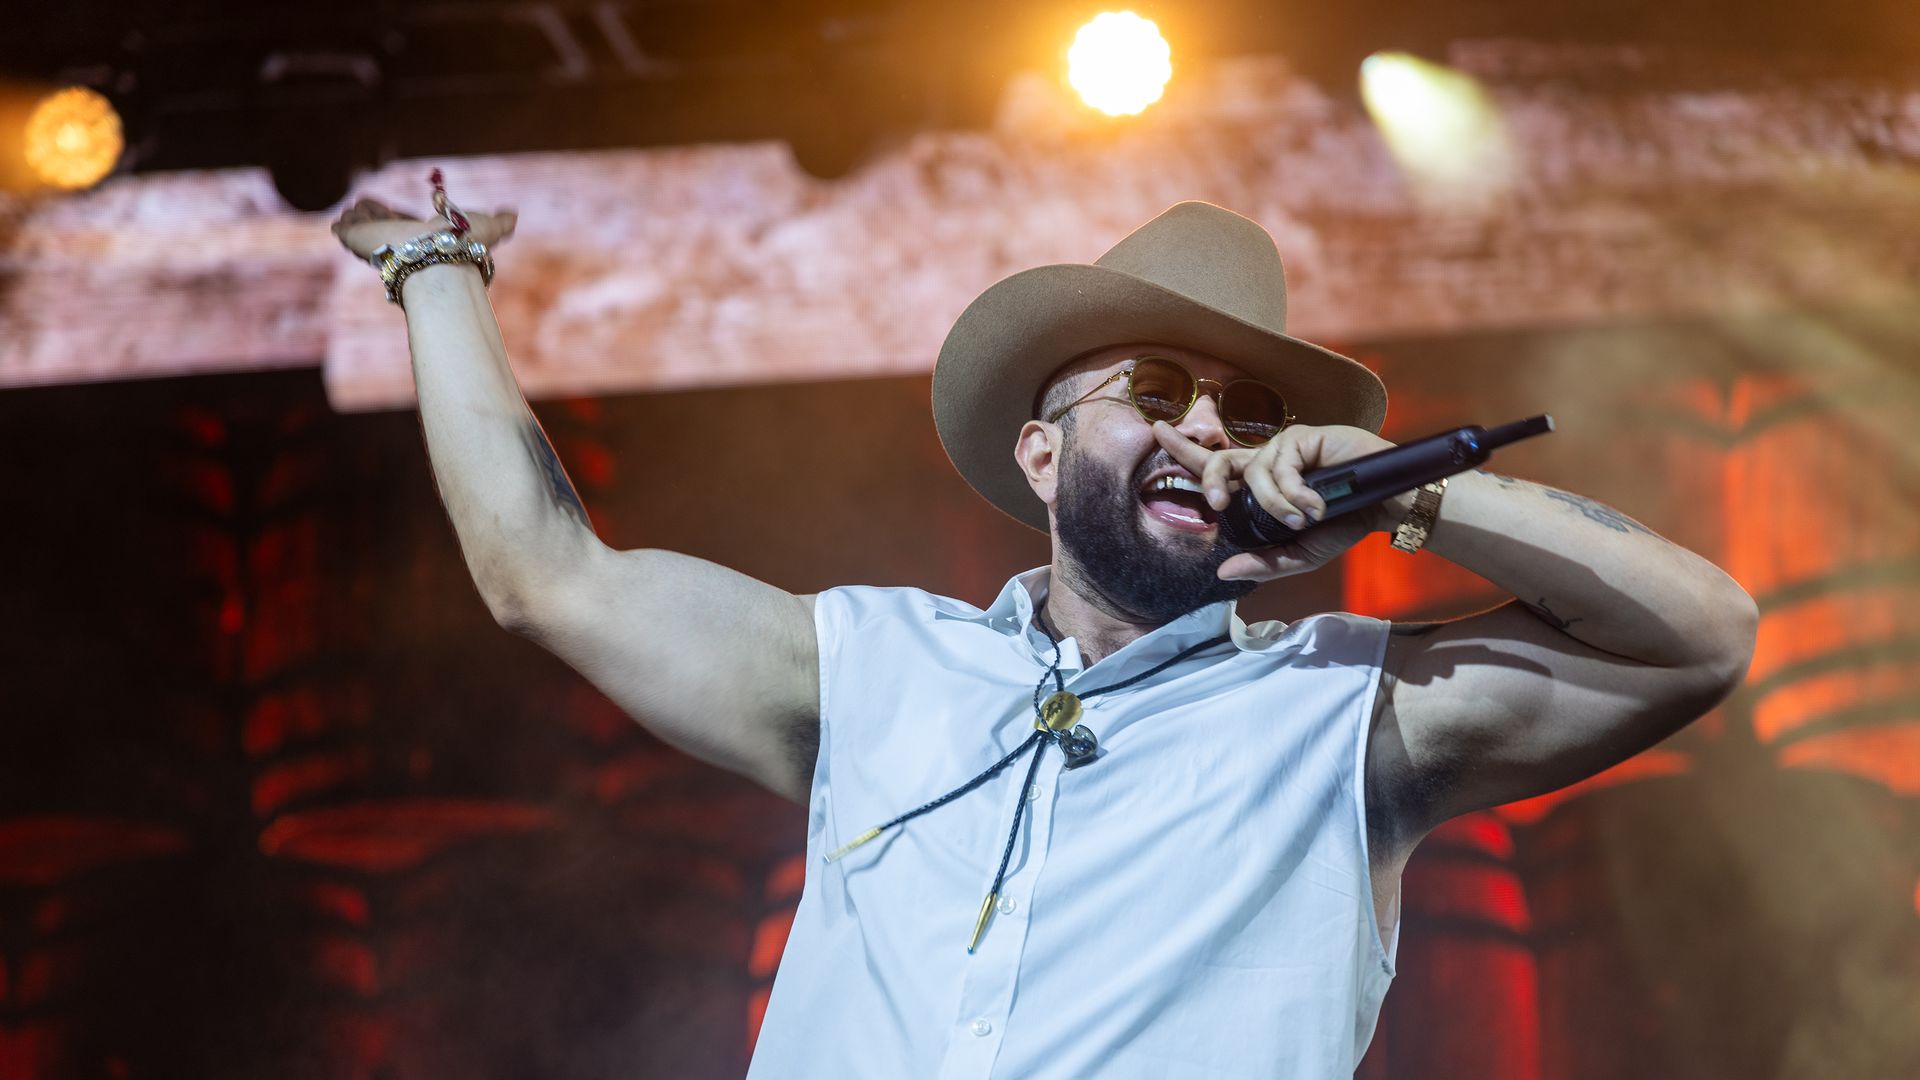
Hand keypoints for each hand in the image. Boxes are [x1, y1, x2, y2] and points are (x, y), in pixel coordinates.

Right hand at [329, 197, 517, 260]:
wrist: (438, 255)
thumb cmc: (466, 244)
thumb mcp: (490, 228)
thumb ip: (501, 222)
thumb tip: (513, 213)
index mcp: (424, 237)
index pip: (405, 226)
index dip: (397, 214)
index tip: (390, 207)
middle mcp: (402, 242)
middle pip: (382, 227)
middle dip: (376, 213)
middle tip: (366, 203)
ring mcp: (379, 243)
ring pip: (364, 227)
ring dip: (360, 215)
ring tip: (358, 206)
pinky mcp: (358, 241)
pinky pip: (345, 230)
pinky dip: (345, 223)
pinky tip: (345, 217)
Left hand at [1153, 421, 1399, 581]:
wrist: (1384, 508)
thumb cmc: (1342, 525)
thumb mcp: (1299, 555)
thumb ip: (1263, 564)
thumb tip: (1223, 572)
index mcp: (1258, 487)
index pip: (1214, 467)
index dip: (1183, 449)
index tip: (1155, 430)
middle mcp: (1265, 463)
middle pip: (1219, 460)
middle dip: (1210, 479)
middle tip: (1216, 502)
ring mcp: (1282, 448)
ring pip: (1253, 473)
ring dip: (1275, 503)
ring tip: (1304, 518)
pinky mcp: (1301, 437)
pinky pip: (1280, 467)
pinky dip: (1295, 492)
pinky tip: (1317, 503)